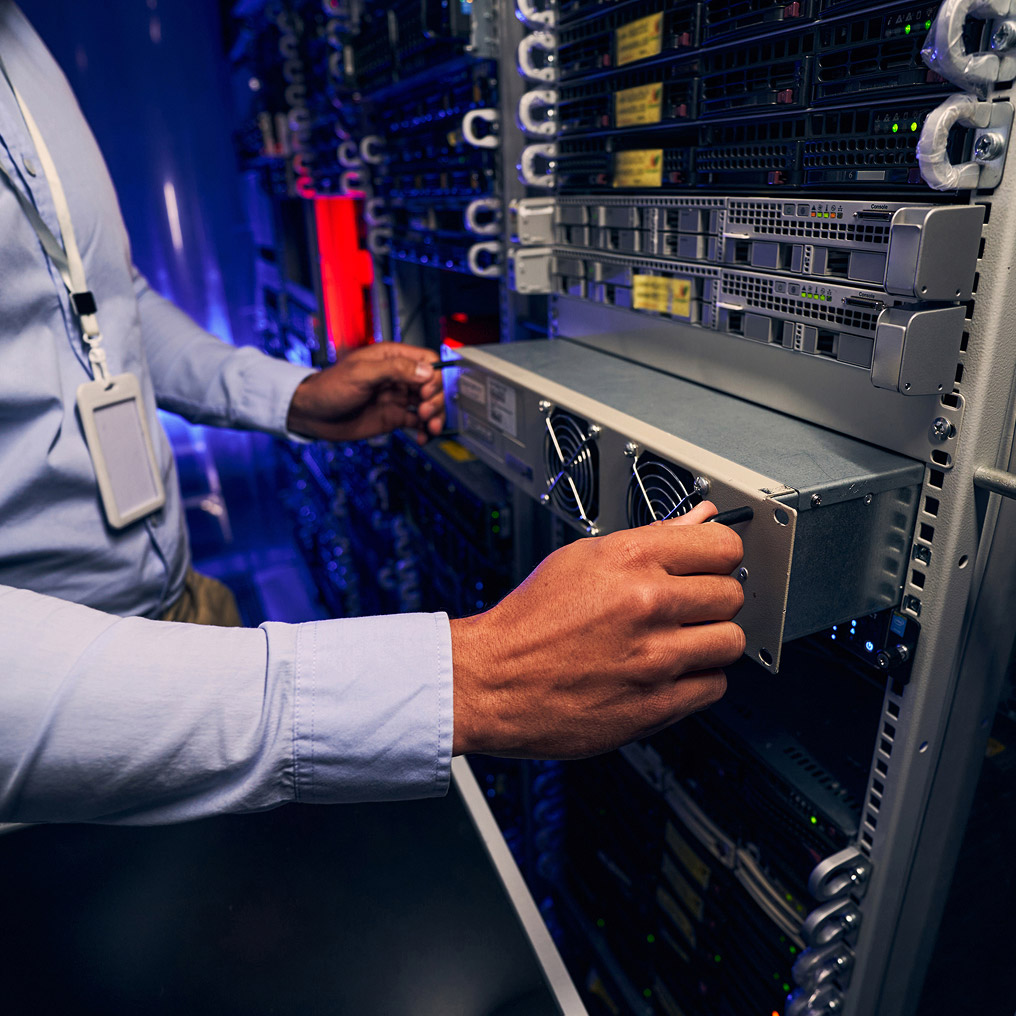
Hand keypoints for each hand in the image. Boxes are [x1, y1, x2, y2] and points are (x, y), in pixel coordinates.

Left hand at [286, 343, 444, 443]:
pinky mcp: (395, 417)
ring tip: (431, 428)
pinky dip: (426, 430)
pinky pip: (419, 422)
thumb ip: (394, 369)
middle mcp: (399, 377)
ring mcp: (398, 397)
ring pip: (430, 404)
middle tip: (427, 411)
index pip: (428, 360)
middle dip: (437, 399)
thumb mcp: (361, 373)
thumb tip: (425, 371)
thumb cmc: (329, 388)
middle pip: (433, 384)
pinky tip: (424, 436)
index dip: (435, 376)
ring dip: (436, 416)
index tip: (428, 391)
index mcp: (392, 358)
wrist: (313, 414)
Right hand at [449, 501, 744, 758]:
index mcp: (629, 559)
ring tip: (679, 641)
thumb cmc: (530, 621)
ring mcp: (655, 656)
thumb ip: (651, 537)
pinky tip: (668, 672)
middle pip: (731, 594)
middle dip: (713, 599)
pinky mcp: (656, 704)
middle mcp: (646, 603)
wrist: (491, 681)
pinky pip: (714, 686)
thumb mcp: (582, 559)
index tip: (712, 564)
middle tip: (688, 606)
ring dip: (710, 642)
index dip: (720, 555)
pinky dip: (697, 681)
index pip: (722, 545)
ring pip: (730, 642)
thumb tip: (699, 518)